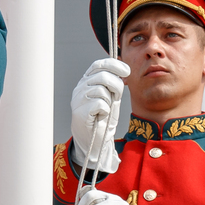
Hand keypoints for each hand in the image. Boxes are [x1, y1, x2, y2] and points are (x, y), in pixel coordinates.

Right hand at [69, 58, 127, 173]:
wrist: (96, 140)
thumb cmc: (103, 117)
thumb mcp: (112, 97)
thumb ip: (114, 84)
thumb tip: (124, 70)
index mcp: (87, 81)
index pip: (98, 65)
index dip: (114, 65)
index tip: (126, 71)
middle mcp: (80, 88)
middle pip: (103, 76)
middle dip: (116, 86)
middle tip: (117, 97)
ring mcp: (78, 99)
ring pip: (101, 90)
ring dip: (110, 101)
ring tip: (106, 109)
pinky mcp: (79, 112)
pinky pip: (100, 103)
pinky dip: (105, 111)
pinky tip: (101, 116)